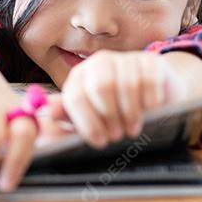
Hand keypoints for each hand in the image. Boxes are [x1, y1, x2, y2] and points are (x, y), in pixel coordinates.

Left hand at [45, 50, 186, 147]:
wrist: (150, 98)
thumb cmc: (114, 114)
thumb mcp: (89, 122)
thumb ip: (67, 120)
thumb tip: (50, 113)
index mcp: (80, 77)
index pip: (76, 96)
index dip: (87, 122)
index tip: (99, 141)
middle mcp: (100, 63)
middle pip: (101, 87)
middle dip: (110, 117)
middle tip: (117, 135)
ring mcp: (126, 60)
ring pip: (127, 85)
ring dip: (131, 114)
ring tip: (132, 128)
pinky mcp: (150, 62)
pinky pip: (149, 82)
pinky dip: (150, 103)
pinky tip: (149, 112)